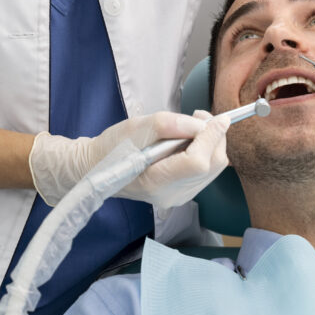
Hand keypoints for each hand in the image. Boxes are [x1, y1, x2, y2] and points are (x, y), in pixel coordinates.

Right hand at [29, 110, 229, 207]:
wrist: (98, 168)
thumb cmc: (113, 147)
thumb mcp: (138, 127)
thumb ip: (171, 124)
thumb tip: (202, 124)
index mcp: (157, 181)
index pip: (198, 162)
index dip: (212, 137)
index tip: (216, 117)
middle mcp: (172, 195)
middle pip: (213, 165)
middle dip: (215, 137)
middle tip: (200, 117)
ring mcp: (179, 198)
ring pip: (214, 169)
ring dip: (212, 144)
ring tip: (193, 128)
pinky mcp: (183, 194)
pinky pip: (207, 172)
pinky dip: (205, 153)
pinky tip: (188, 143)